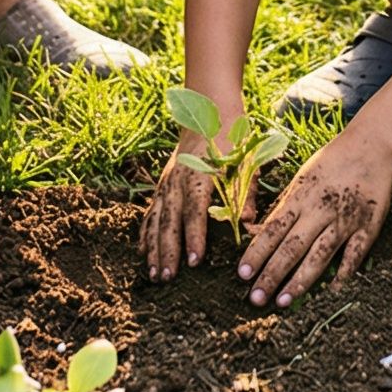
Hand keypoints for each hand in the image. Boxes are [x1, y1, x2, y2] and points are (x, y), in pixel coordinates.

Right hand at [139, 116, 243, 280]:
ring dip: (154, 248)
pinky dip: (145, 234)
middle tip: (167, 277)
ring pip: (156, 220)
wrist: (209, 114)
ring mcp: (166, 184)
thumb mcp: (246, 164)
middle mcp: (178, 182)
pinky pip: (150, 213)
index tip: (194, 261)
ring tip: (154, 274)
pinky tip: (143, 254)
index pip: (195, 211)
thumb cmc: (233, 142)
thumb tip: (248, 223)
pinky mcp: (162, 186)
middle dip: (168, 251)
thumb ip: (244, 194)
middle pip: (170, 221)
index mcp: (200, 176)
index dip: (194, 236)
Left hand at [236, 131, 391, 306]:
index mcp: (301, 197)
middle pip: (292, 248)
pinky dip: (344, 272)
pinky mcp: (367, 227)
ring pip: (319, 255)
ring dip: (299, 281)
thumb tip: (255, 232)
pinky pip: (354, 254)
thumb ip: (282, 207)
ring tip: (283, 301)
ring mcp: (345, 221)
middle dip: (272, 274)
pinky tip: (331, 290)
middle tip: (256, 299)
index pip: (273, 230)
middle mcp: (320, 211)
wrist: (372, 148)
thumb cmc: (331, 163)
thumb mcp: (301, 178)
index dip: (257, 253)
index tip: (242, 274)